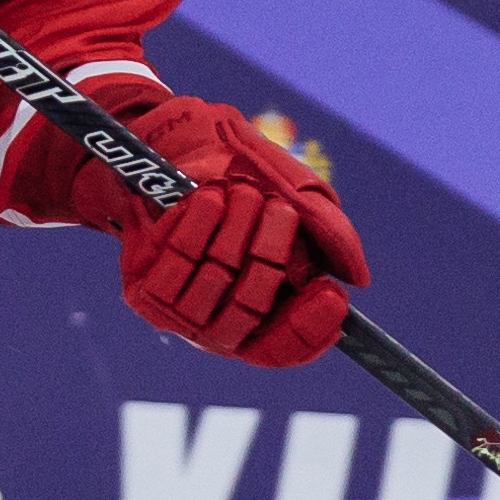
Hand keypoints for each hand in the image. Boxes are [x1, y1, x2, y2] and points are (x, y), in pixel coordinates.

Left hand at [113, 94, 367, 366]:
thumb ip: (328, 235)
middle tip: (278, 207)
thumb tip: (355, 278)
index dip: (310, 328)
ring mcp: (179, 316)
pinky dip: (198, 228)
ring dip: (235, 230)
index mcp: (259, 319)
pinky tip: (210, 200)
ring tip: (243, 191)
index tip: (333, 294)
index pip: (284, 348)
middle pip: (253, 308)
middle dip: (271, 250)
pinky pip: (177, 265)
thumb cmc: (243, 179)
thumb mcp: (296, 197)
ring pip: (216, 281)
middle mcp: (219, 328)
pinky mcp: (145, 292)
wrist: (177, 151)